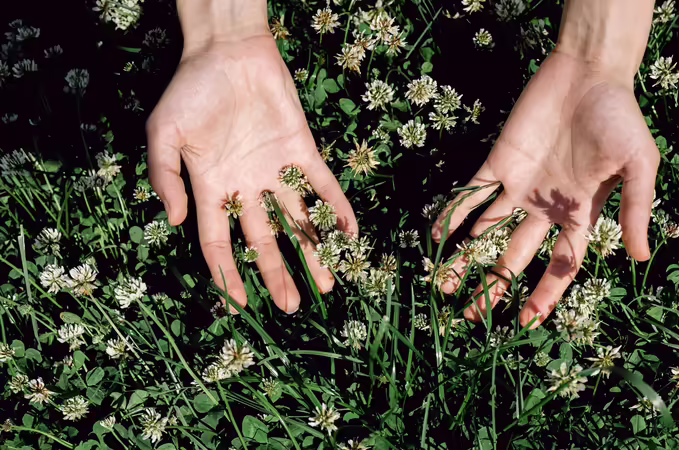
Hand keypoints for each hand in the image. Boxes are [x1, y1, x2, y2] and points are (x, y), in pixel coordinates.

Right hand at [147, 34, 356, 313]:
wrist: (229, 50)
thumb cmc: (191, 90)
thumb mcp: (164, 134)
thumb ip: (165, 178)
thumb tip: (173, 222)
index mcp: (212, 188)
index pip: (219, 243)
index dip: (228, 274)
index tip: (240, 304)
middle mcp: (247, 187)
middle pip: (265, 241)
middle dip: (278, 273)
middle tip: (293, 306)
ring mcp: (277, 170)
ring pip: (298, 220)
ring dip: (314, 251)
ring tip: (328, 284)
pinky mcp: (303, 150)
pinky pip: (324, 184)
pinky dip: (337, 208)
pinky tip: (350, 233)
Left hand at [432, 51, 659, 326]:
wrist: (588, 73)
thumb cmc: (620, 118)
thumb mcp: (638, 166)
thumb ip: (635, 211)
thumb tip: (640, 259)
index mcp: (579, 215)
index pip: (559, 266)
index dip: (544, 295)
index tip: (526, 321)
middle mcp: (545, 209)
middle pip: (514, 257)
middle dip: (493, 287)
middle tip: (470, 317)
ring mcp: (519, 187)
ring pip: (486, 232)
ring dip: (465, 258)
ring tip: (442, 286)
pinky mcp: (498, 162)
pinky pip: (471, 193)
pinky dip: (453, 213)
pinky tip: (435, 236)